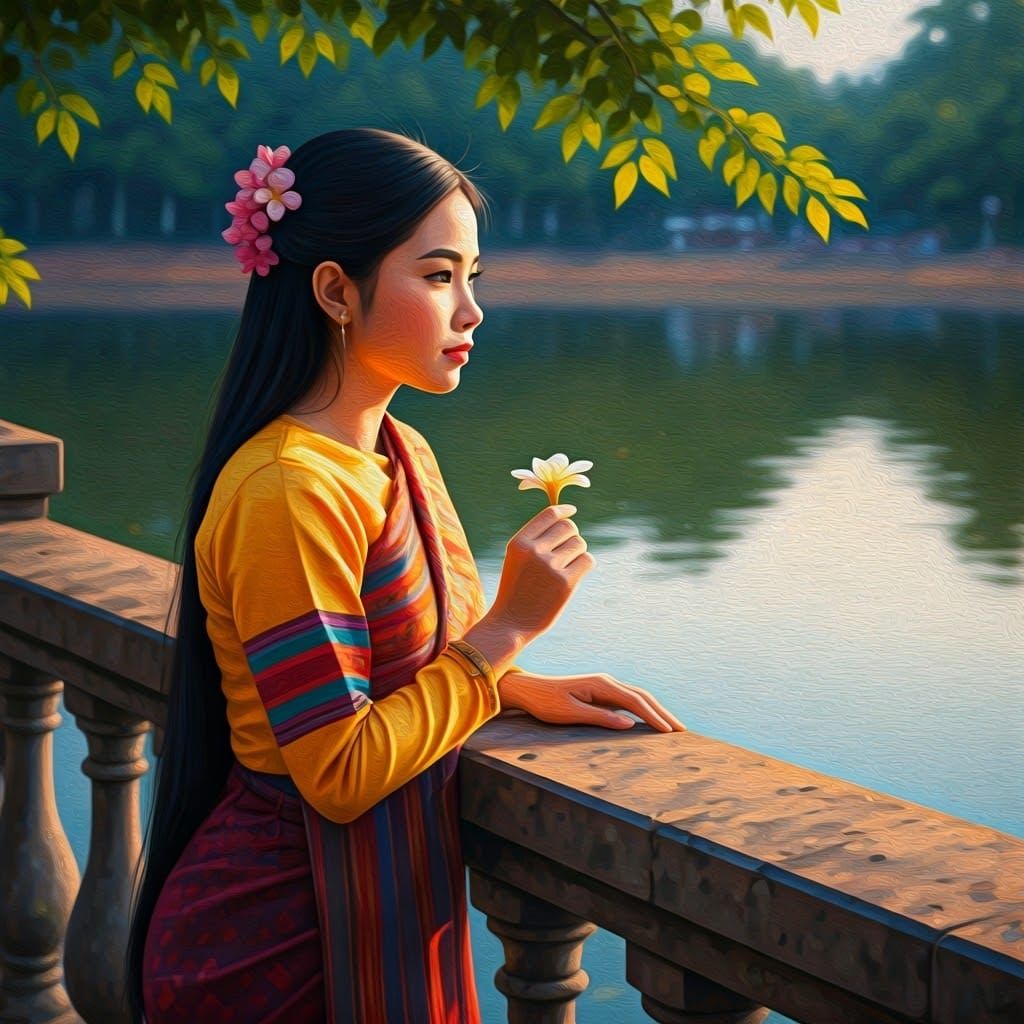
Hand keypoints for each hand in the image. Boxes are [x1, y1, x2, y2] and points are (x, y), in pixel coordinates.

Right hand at [488, 504, 594, 643]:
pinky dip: (584, 565)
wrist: (511, 623)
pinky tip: (574, 575)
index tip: (571, 511)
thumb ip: (536, 539)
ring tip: (564, 568)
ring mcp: (550, 566)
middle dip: (571, 536)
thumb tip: (567, 520)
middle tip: (565, 551)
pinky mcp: (566, 582)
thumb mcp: (516, 559)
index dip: (564, 511)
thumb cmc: (516, 589)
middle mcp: (534, 551)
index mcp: (519, 543)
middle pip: (568, 527)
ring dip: (577, 553)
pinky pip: (587, 561)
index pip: (549, 514)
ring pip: (579, 544)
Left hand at [497, 670, 685, 732]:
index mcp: (601, 685)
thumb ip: (600, 718)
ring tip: (672, 727)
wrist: (528, 689)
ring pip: (637, 697)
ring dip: (656, 711)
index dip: (654, 717)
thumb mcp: (571, 713)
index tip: (669, 732)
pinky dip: (643, 710)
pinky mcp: (600, 692)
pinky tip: (650, 721)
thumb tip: (629, 724)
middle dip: (663, 713)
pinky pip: (628, 701)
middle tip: (682, 731)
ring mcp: (604, 686)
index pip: (635, 701)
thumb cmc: (546, 703)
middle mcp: (606, 682)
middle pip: (642, 696)